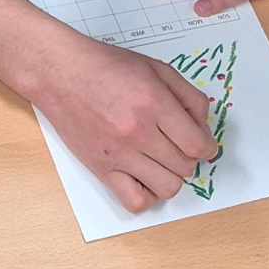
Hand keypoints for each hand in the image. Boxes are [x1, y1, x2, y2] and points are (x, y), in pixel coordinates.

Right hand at [31, 29, 218, 212]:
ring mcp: (118, 154)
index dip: (208, 148)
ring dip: (172, 176)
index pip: (197, 145)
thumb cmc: (107, 67)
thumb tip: (204, 128)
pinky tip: (145, 175)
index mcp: (154, 103)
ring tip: (163, 159)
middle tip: (180, 144)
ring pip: (167, 187)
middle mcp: (137, 132)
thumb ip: (189, 97)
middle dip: (190, 157)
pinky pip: (134, 201)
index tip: (205, 145)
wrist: (60, 73)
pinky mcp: (101, 169)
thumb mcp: (158, 68)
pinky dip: (147, 195)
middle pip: (185, 166)